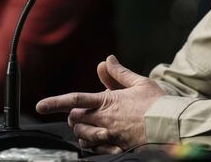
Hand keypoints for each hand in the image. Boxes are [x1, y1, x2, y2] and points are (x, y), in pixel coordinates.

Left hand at [36, 55, 164, 152]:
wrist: (171, 126)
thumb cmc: (157, 103)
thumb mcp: (138, 82)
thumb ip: (119, 73)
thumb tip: (106, 59)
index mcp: (107, 101)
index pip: (74, 100)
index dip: (54, 103)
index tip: (39, 106)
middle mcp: (104, 120)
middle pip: (76, 120)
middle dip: (74, 117)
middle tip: (83, 115)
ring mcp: (109, 136)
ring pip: (82, 136)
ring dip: (82, 132)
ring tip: (91, 127)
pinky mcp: (116, 149)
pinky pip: (95, 150)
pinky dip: (92, 145)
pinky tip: (99, 140)